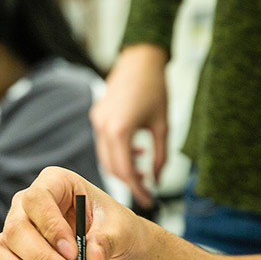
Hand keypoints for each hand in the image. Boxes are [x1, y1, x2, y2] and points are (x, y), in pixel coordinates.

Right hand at [0, 167, 153, 259]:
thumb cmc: (116, 235)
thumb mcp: (122, 232)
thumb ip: (108, 240)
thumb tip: (92, 256)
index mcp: (53, 185)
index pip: (36, 199)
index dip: (50, 226)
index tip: (73, 251)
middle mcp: (26, 210)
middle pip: (14, 230)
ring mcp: (15, 242)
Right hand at [89, 43, 168, 207]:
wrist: (140, 59)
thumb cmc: (154, 87)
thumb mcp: (163, 125)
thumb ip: (160, 156)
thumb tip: (156, 179)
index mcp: (119, 130)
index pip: (125, 171)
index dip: (137, 189)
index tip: (148, 201)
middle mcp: (103, 126)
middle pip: (112, 167)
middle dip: (129, 182)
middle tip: (146, 190)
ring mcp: (98, 120)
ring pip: (105, 157)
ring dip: (122, 168)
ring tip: (142, 172)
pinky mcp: (98, 115)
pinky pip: (104, 143)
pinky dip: (117, 153)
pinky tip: (135, 151)